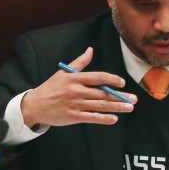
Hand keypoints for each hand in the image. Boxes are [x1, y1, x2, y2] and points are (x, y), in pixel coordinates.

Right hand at [21, 47, 135, 127]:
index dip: (112, 79)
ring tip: (129, 107)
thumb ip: (79, 62)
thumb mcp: (63, 73)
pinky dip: (103, 119)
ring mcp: (75, 104)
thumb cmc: (51, 88)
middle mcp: (76, 91)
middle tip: (134, 98)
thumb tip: (90, 50)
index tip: (122, 82)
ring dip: (116, 107)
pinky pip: (91, 118)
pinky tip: (114, 119)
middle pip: (102, 93)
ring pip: (100, 105)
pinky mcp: (73, 117)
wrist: (34, 105)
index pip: (98, 77)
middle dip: (120, 96)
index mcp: (75, 78)